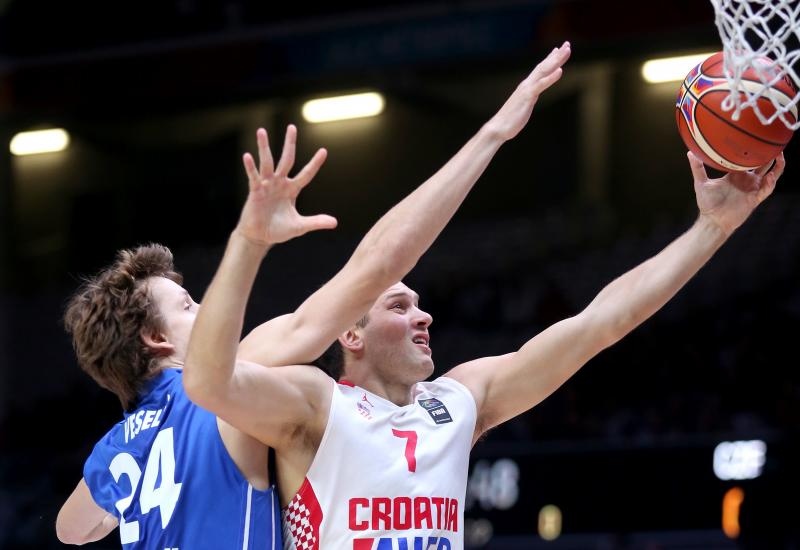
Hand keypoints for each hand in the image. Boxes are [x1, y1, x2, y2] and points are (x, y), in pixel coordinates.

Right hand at [237, 125, 336, 244]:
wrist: (260, 237)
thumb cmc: (278, 230)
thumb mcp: (300, 226)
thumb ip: (316, 222)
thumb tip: (335, 223)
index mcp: (292, 190)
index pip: (306, 174)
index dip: (314, 163)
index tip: (324, 151)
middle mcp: (280, 183)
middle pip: (286, 159)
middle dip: (290, 143)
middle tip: (292, 127)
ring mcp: (267, 186)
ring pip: (267, 162)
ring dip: (264, 147)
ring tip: (261, 131)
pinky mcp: (255, 191)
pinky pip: (254, 177)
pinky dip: (250, 167)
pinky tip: (247, 156)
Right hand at [485, 41, 570, 140]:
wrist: (498, 127)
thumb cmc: (509, 120)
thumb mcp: (522, 106)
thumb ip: (527, 99)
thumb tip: (529, 99)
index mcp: (526, 87)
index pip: (540, 70)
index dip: (549, 59)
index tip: (558, 50)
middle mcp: (527, 84)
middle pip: (544, 66)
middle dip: (556, 55)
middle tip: (567, 44)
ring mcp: (527, 89)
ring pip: (544, 71)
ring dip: (556, 60)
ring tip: (566, 50)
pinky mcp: (528, 97)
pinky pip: (541, 85)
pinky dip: (551, 77)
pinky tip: (560, 70)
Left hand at [689, 151, 782, 235]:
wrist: (712, 220)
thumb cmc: (707, 203)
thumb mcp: (701, 183)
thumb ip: (697, 168)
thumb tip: (690, 152)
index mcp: (735, 174)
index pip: (748, 159)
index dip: (753, 150)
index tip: (755, 138)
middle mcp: (746, 180)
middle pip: (763, 164)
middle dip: (770, 154)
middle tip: (774, 143)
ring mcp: (752, 189)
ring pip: (771, 174)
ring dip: (777, 165)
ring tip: (779, 155)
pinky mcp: (756, 198)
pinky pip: (767, 189)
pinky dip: (771, 182)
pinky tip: (770, 175)